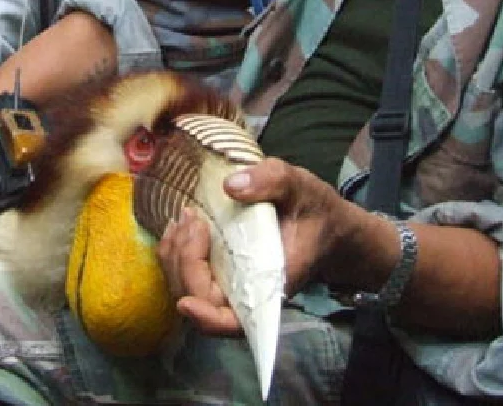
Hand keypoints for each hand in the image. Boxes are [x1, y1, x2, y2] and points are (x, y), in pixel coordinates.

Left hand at [157, 158, 379, 335]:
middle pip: (200, 300)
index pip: (233, 321)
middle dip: (184, 262)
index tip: (186, 301)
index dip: (206, 318)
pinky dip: (176, 253)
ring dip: (174, 257)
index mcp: (271, 286)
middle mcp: (249, 295)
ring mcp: (233, 286)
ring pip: (188, 289)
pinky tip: (179, 227)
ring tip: (183, 219)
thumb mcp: (301, 187)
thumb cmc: (316, 211)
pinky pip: (190, 275)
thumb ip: (271, 181)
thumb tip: (231, 187)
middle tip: (191, 219)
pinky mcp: (223, 274)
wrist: (327, 225)